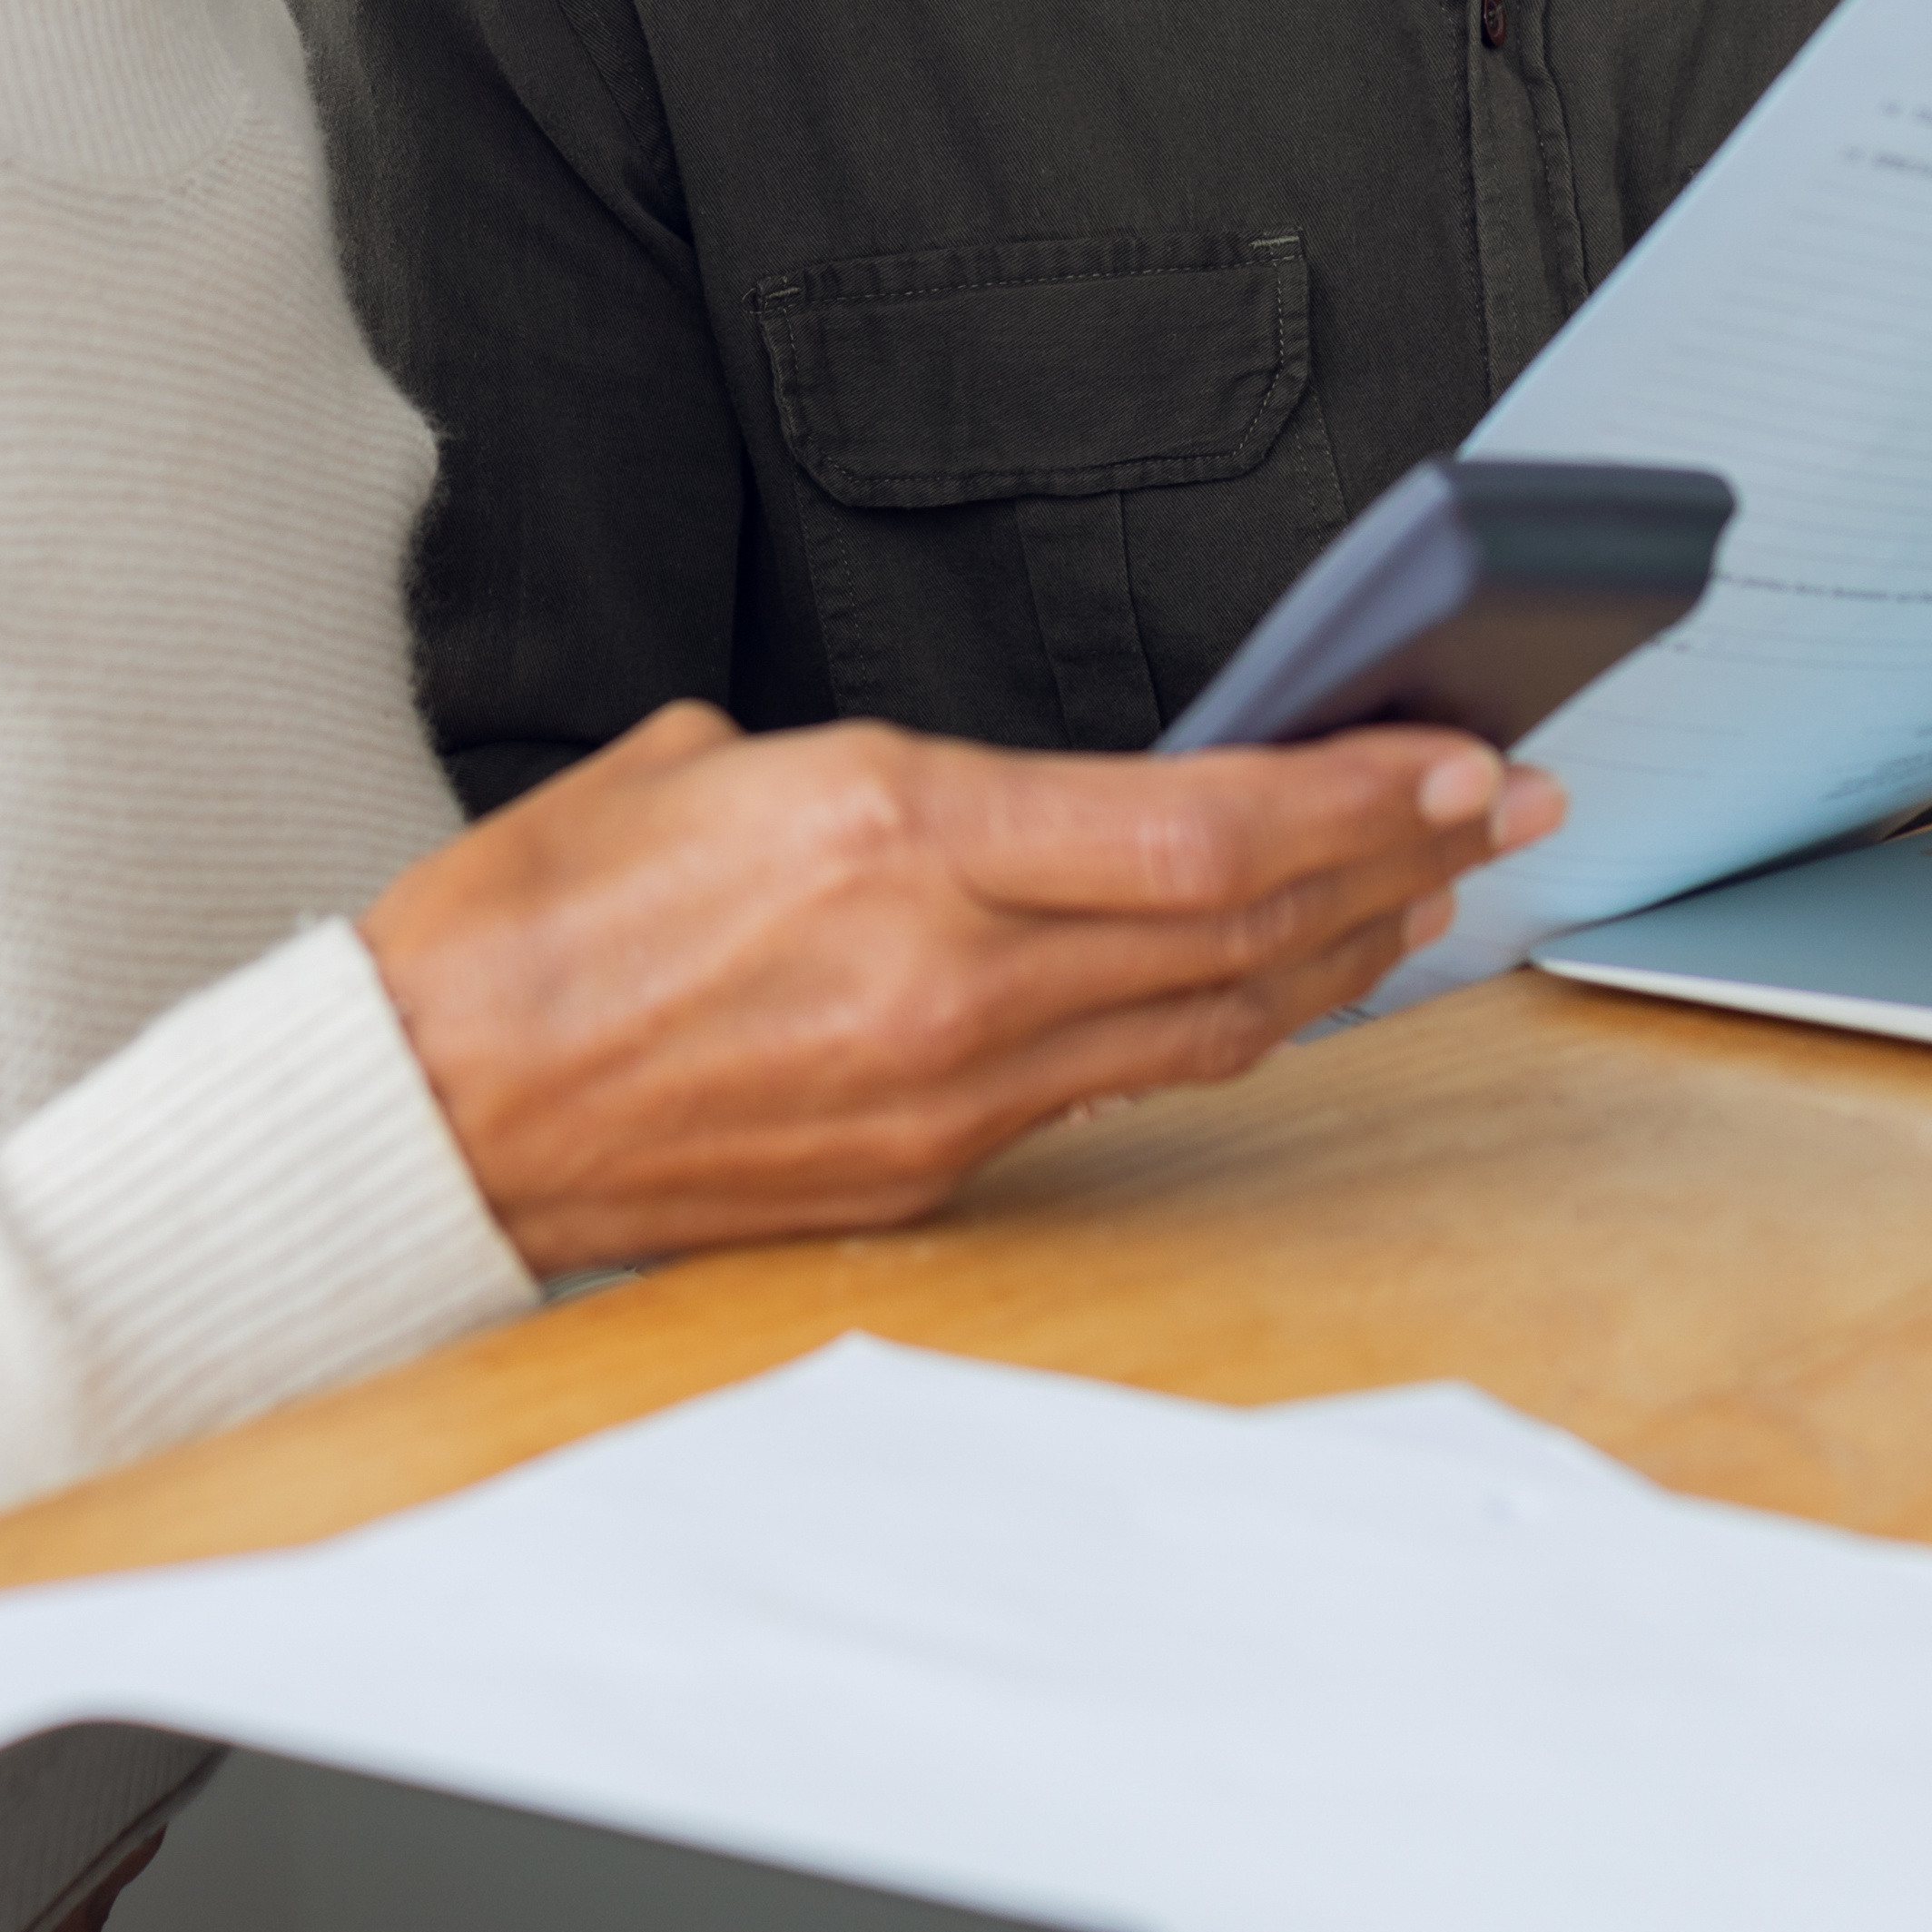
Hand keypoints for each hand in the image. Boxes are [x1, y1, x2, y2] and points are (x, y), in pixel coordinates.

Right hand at [362, 708, 1562, 1274]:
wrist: (421, 1114)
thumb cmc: (524, 922)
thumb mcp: (700, 761)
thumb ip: (862, 770)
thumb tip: (952, 788)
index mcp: (889, 827)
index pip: (1198, 824)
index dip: (1355, 797)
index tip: (1456, 759)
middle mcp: (943, 967)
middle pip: (1243, 926)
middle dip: (1400, 862)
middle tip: (1510, 813)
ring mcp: (944, 1088)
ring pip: (1207, 1020)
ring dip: (1341, 952)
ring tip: (1434, 893)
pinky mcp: (923, 1172)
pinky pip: (1117, 1085)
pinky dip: (1222, 1024)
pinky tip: (1281, 983)